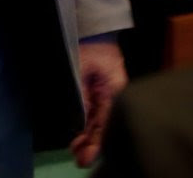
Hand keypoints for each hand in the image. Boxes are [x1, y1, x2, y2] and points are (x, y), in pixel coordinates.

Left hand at [69, 34, 126, 167]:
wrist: (94, 33)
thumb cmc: (92, 47)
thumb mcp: (83, 65)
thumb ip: (82, 90)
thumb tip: (82, 114)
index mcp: (115, 91)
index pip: (107, 121)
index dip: (98, 140)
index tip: (88, 155)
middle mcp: (113, 98)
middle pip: (104, 127)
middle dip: (92, 145)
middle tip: (80, 160)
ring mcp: (106, 98)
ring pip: (98, 125)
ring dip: (88, 140)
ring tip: (76, 153)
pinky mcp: (99, 97)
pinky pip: (94, 117)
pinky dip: (87, 129)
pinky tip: (78, 141)